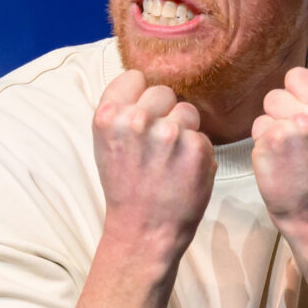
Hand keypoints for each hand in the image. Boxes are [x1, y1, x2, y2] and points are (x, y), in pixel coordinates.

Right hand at [92, 70, 214, 257]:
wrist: (143, 230)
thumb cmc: (125, 186)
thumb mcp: (105, 144)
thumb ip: (120, 110)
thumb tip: (142, 81)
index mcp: (108, 116)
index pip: (135, 77)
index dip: (139, 97)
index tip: (139, 118)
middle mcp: (136, 120)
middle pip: (163, 92)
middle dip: (163, 113)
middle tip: (155, 146)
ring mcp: (168, 133)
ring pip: (187, 110)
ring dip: (183, 130)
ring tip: (169, 159)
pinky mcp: (196, 147)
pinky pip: (202, 135)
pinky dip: (197, 152)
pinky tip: (183, 171)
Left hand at [252, 56, 307, 237]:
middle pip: (294, 76)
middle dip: (295, 99)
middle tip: (307, 132)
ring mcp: (301, 124)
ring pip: (272, 98)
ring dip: (278, 119)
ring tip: (294, 147)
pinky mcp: (273, 139)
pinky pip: (259, 123)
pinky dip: (265, 140)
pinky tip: (281, 159)